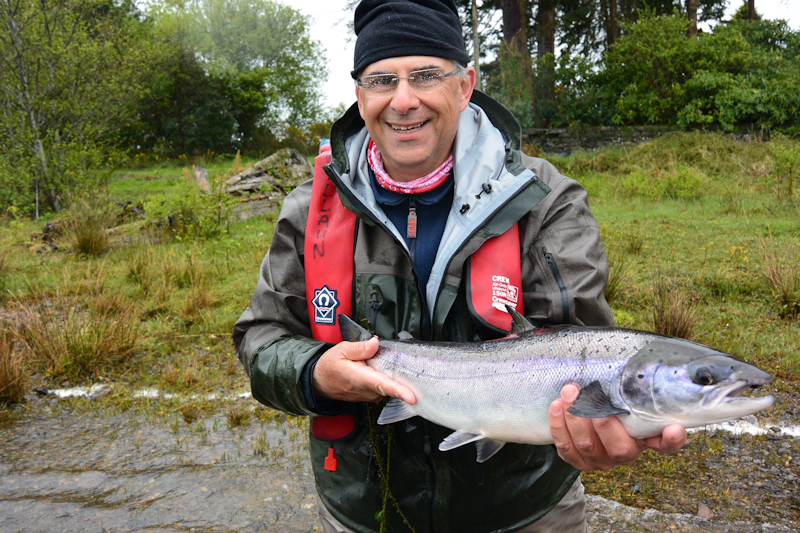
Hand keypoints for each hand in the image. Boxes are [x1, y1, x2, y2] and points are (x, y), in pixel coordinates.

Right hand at [312, 337, 416, 404]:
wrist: (320, 382)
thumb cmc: (330, 365)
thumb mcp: (341, 350)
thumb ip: (359, 348)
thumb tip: (375, 343)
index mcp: (359, 379)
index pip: (382, 385)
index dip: (398, 391)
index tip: (412, 396)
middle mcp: (367, 391)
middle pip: (391, 386)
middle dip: (404, 378)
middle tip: (411, 367)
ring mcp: (370, 396)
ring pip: (390, 387)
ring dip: (395, 377)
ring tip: (388, 364)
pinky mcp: (373, 397)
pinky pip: (386, 389)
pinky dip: (389, 379)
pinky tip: (385, 370)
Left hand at [549, 383, 686, 470]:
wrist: (580, 413)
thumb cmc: (607, 398)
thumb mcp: (622, 393)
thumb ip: (630, 384)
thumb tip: (636, 356)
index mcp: (644, 437)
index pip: (665, 444)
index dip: (671, 440)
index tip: (674, 428)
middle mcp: (626, 453)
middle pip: (619, 448)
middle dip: (601, 419)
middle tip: (589, 392)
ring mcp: (601, 460)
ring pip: (587, 445)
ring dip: (575, 416)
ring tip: (568, 391)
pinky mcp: (578, 461)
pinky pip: (566, 448)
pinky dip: (559, 426)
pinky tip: (556, 406)